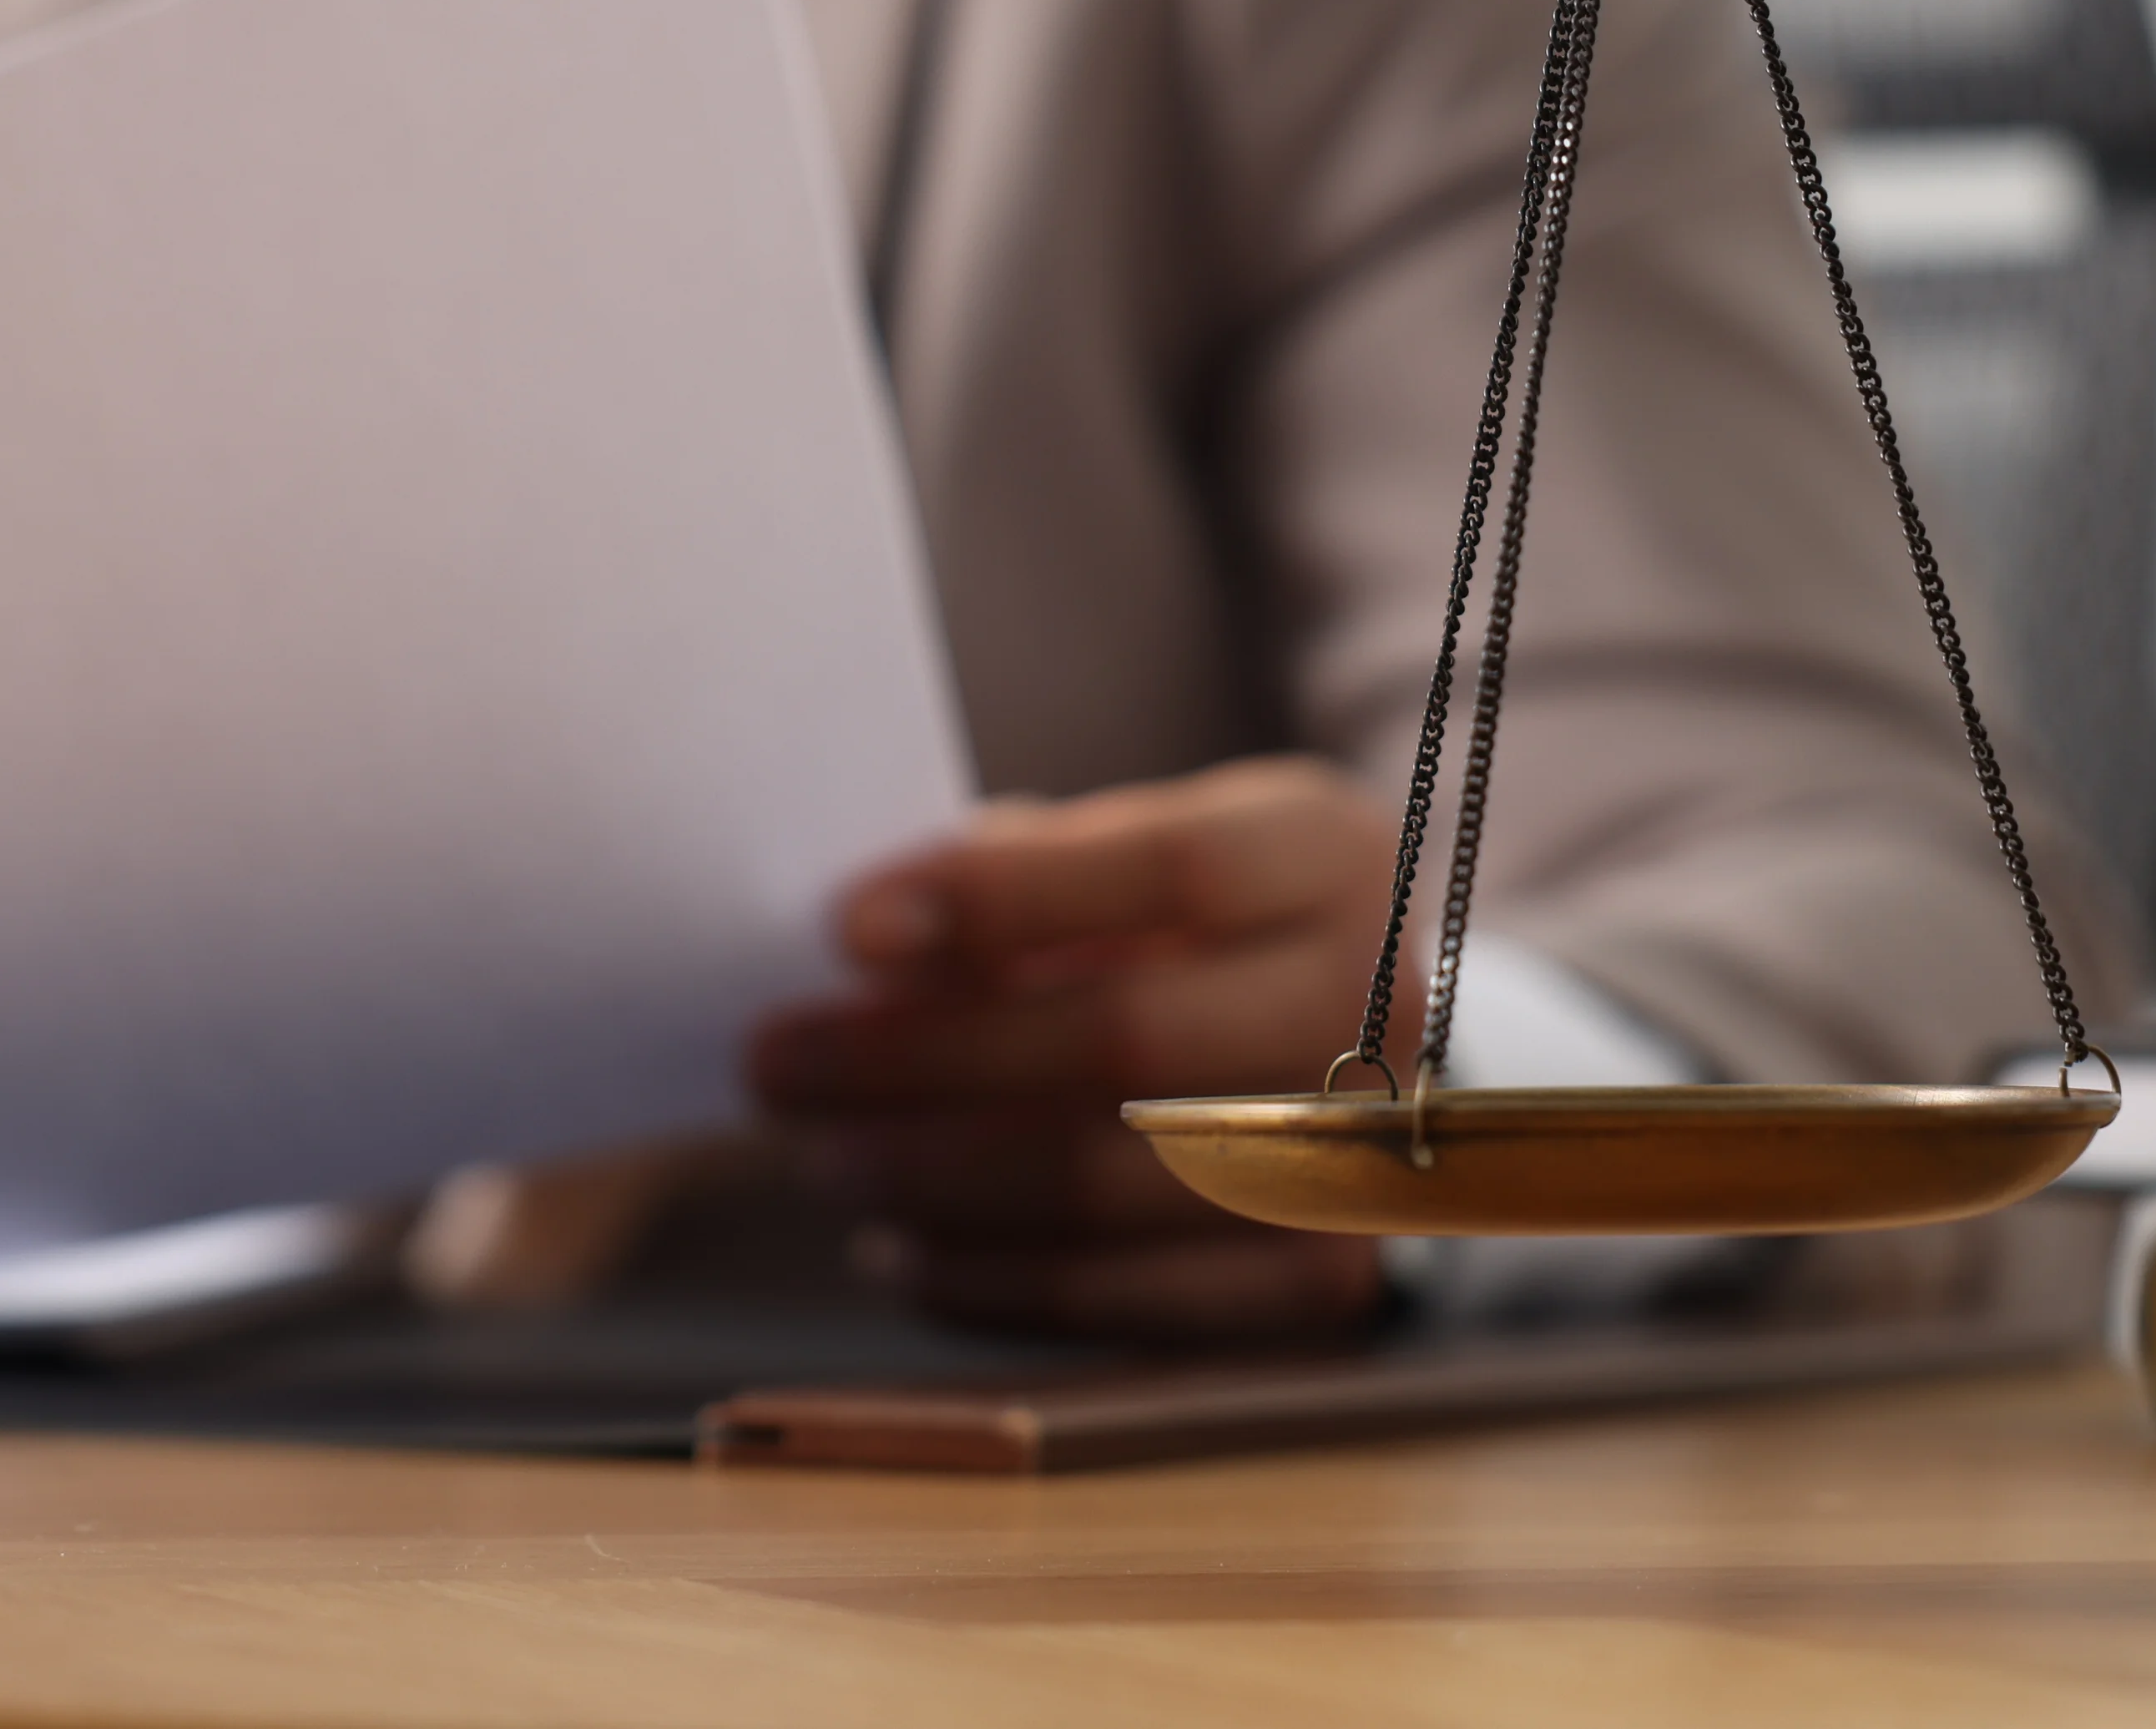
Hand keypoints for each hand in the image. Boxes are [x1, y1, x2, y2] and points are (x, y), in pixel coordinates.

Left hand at [745, 754, 1401, 1341]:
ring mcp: (1362, 1150)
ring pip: (1116, 1183)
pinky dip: (991, 1282)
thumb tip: (870, 948)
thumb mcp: (1119, 851)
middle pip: (1131, 1038)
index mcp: (1331, 851)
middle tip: (777, 1063)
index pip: (1175, 867)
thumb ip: (1015, 876)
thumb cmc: (1171, 923)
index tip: (847, 928)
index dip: (1003, 896)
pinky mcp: (1322, 1279)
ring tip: (827, 1155)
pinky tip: (903, 1246)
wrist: (1328, 1044)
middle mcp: (1377, 998)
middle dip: (921, 1060)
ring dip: (935, 1180)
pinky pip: (1130, 1304)